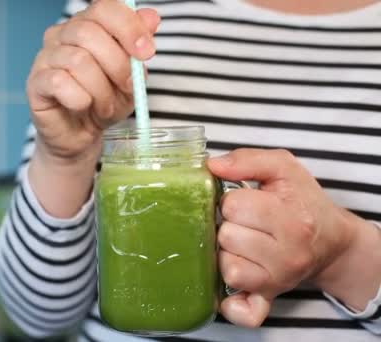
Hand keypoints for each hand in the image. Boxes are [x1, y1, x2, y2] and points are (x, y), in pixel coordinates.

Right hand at [27, 0, 159, 163]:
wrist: (81, 136)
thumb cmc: (103, 103)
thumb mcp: (131, 77)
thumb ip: (138, 46)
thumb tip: (151, 17)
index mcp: (87, 25)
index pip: (105, 7)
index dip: (129, 27)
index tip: (147, 52)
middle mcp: (62, 34)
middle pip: (90, 32)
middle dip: (118, 64)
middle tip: (128, 88)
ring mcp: (45, 57)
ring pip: (77, 60)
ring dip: (100, 89)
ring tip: (105, 106)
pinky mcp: (35, 82)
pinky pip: (59, 82)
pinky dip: (79, 98)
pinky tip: (82, 106)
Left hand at [207, 148, 360, 326]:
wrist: (330, 240)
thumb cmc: (302, 201)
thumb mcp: (283, 168)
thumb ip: (247, 160)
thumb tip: (211, 165)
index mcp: (291, 219)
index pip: (234, 205)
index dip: (232, 199)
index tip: (243, 201)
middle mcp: (287, 254)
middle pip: (227, 237)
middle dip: (227, 225)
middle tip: (243, 223)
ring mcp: (278, 280)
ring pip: (227, 268)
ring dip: (226, 254)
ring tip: (240, 244)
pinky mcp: (269, 298)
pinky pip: (242, 311)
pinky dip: (230, 302)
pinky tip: (229, 285)